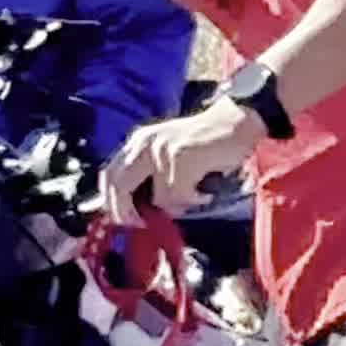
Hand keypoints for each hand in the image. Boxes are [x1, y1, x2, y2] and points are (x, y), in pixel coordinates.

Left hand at [101, 96, 255, 224]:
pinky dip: (194, 200)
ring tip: (195, 196)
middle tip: (143, 224)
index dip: (111, 202)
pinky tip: (205, 191)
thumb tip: (135, 212)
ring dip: (178, 206)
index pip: (108, 174)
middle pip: (119, 186)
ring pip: (157, 198)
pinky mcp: (180, 158)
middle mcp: (144, 143)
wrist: (238, 121)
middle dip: (127, 212)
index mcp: (139, 142)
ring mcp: (161, 149)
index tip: (123, 220)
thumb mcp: (169, 156)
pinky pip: (178, 196)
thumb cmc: (208, 143)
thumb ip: (150, 178)